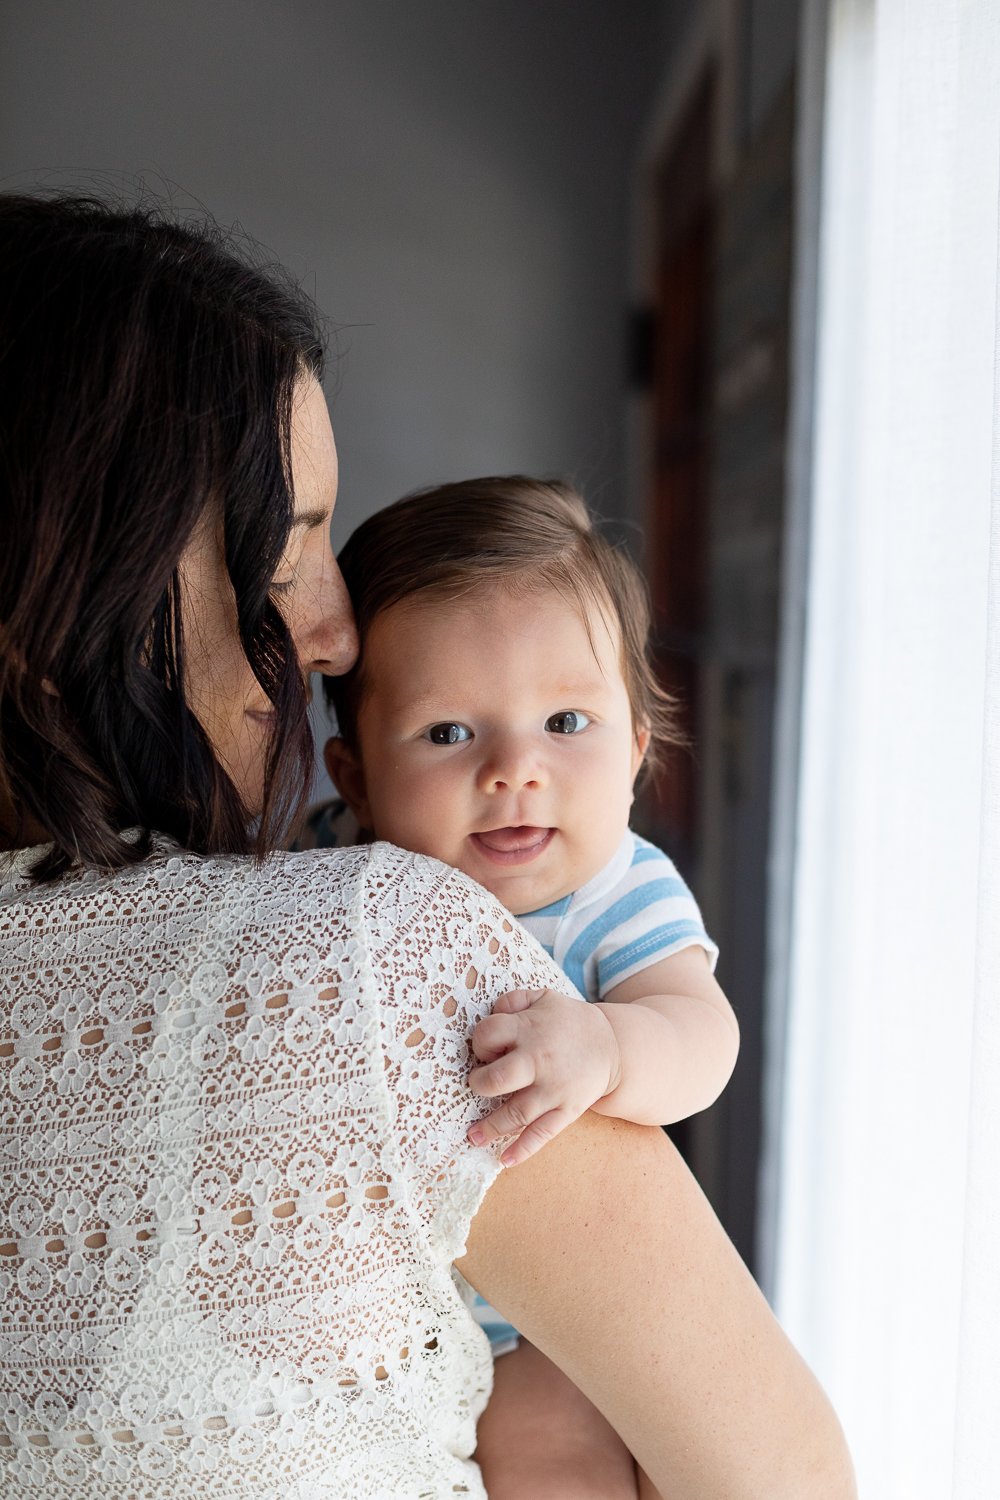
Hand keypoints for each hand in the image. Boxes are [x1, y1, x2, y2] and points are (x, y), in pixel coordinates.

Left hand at [465, 988, 622, 1166]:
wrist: (613, 1045)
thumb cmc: (568, 1021)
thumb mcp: (542, 998)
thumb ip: (512, 1000)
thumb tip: (489, 1013)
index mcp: (530, 1029)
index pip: (489, 1034)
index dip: (480, 1042)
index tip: (485, 1050)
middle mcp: (540, 1060)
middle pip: (499, 1078)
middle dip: (479, 1084)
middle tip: (477, 1086)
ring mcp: (554, 1089)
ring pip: (516, 1113)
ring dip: (490, 1127)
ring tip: (472, 1136)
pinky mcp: (567, 1110)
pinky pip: (543, 1134)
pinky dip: (523, 1150)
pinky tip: (504, 1160)